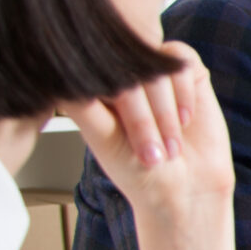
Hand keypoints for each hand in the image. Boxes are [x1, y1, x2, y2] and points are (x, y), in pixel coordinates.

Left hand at [63, 42, 233, 232]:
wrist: (189, 188)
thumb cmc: (141, 171)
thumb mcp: (103, 139)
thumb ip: (82, 104)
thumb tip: (61, 76)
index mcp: (93, 89)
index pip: (96, 73)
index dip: (115, 103)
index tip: (126, 140)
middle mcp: (121, 75)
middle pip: (128, 70)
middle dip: (144, 117)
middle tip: (152, 155)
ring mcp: (152, 70)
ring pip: (155, 67)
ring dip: (165, 113)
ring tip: (170, 147)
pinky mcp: (183, 69)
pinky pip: (181, 61)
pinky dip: (184, 95)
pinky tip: (185, 120)